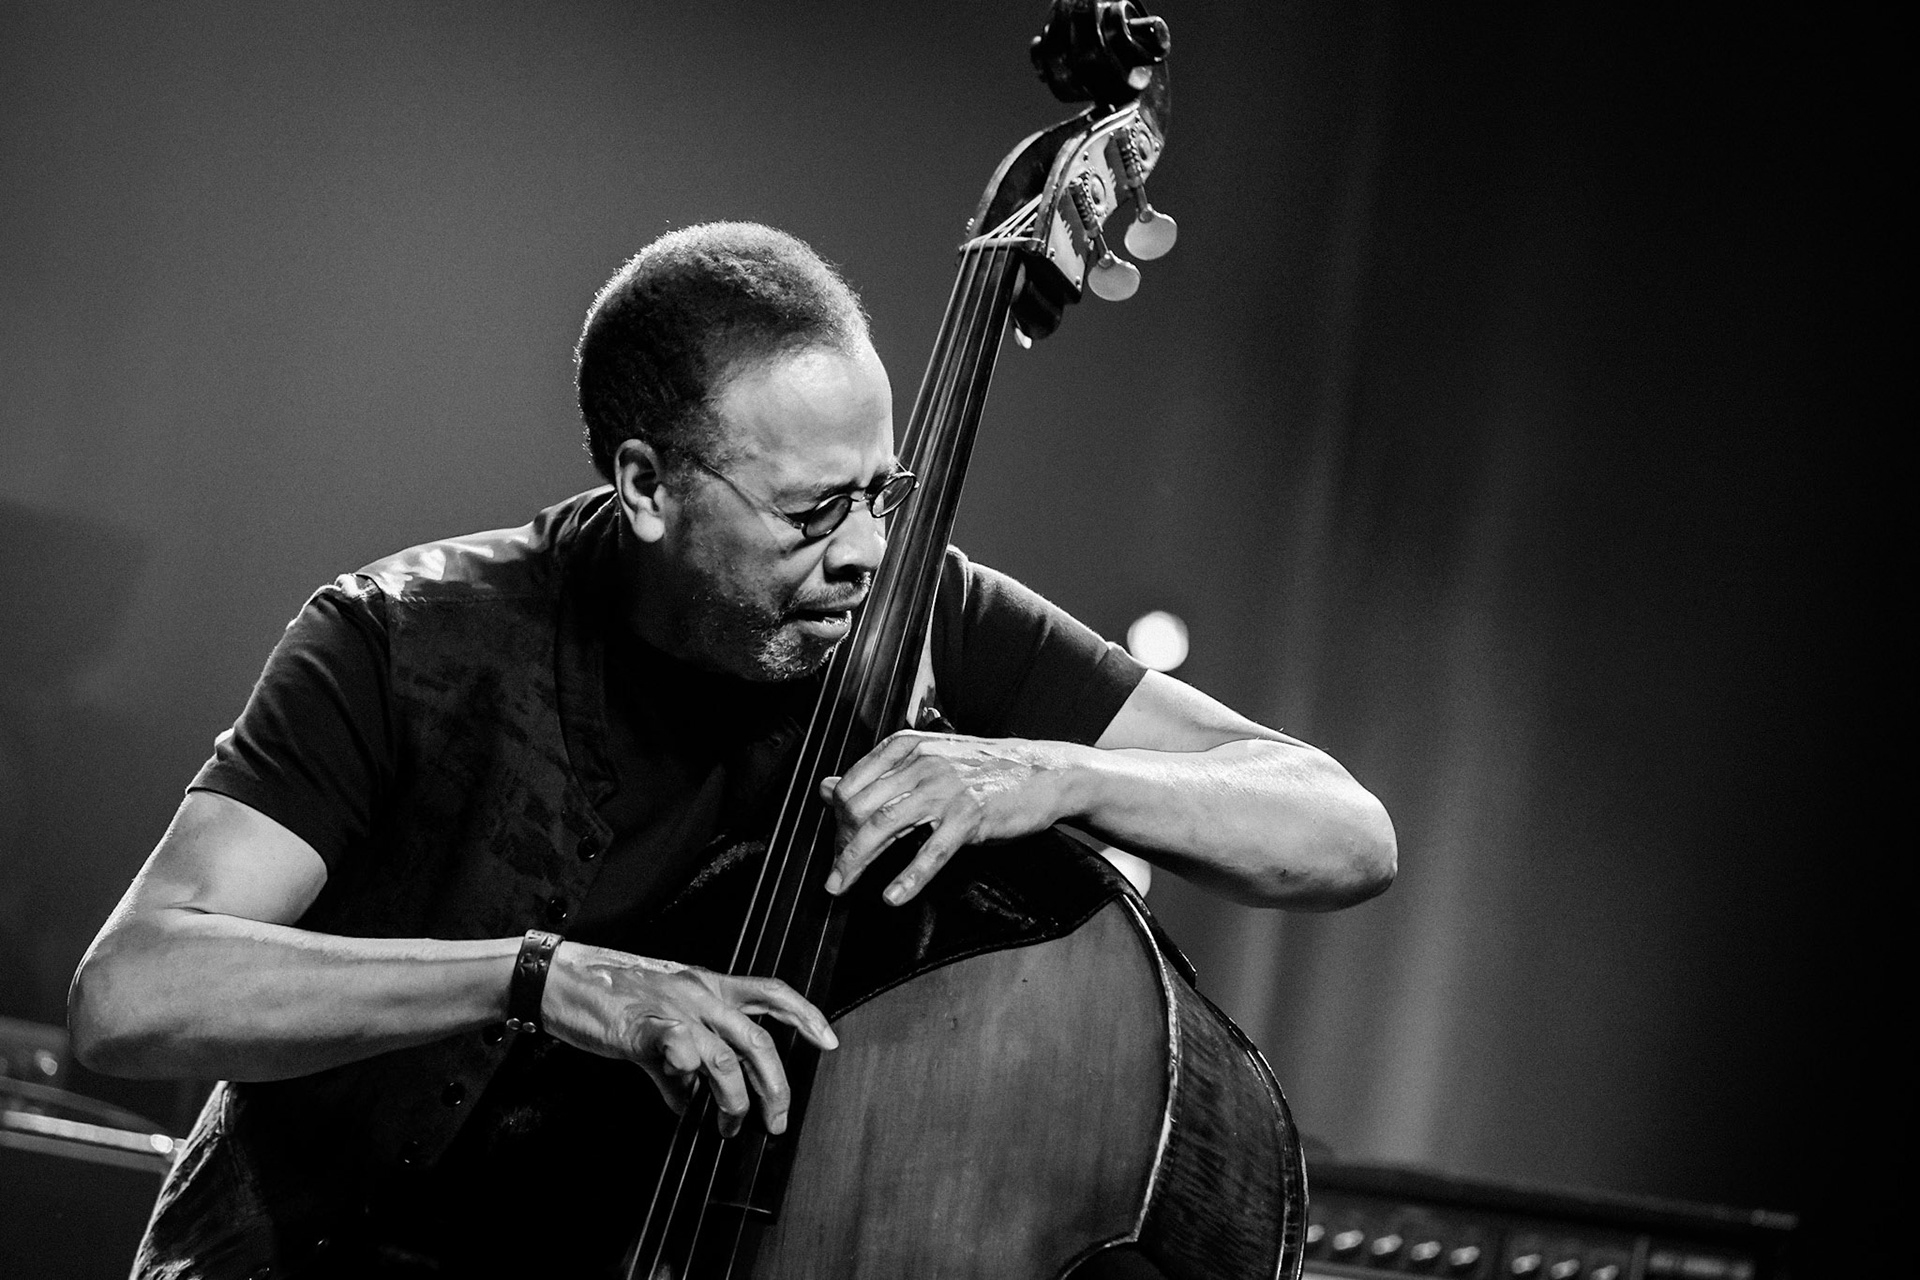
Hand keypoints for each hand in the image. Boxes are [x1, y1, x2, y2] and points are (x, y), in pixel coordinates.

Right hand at [540, 943, 836, 1137]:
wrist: (562, 979)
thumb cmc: (609, 997)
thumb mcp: (658, 1021)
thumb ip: (681, 1061)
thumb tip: (693, 1100)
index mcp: (707, 984)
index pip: (770, 993)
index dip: (805, 1014)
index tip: (829, 1040)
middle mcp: (698, 991)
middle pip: (756, 1039)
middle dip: (774, 1086)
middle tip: (776, 1120)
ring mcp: (673, 1008)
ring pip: (724, 1057)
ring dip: (733, 1100)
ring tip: (728, 1126)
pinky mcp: (643, 1027)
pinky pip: (680, 1056)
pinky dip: (686, 1089)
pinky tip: (683, 1106)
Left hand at [819, 730, 1084, 904]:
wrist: (1042, 771)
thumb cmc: (982, 771)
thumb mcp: (926, 764)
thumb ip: (876, 776)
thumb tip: (826, 788)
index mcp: (906, 747)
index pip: (851, 784)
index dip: (835, 820)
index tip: (836, 846)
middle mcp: (921, 762)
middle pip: (860, 806)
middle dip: (840, 845)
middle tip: (836, 874)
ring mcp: (946, 788)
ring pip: (884, 825)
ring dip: (856, 860)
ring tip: (840, 886)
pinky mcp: (970, 815)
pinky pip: (931, 851)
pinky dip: (909, 877)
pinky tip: (892, 897)